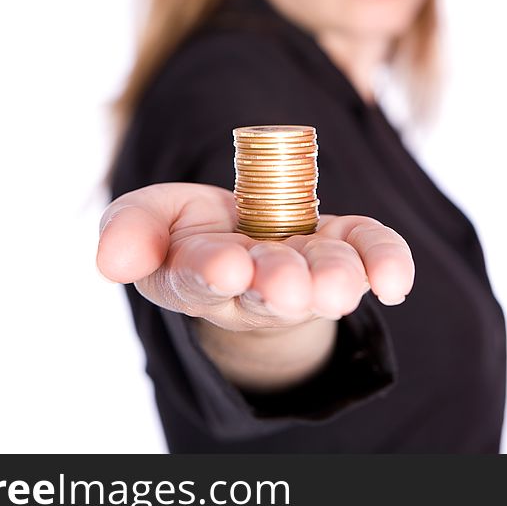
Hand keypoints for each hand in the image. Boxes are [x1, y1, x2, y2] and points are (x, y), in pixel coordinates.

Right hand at [96, 183, 413, 331]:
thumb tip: (111, 261)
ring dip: (332, 280)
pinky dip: (385, 263)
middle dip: (278, 284)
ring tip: (339, 286)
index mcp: (195, 273)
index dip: (211, 272)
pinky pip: (371, 256)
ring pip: (322, 280)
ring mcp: (305, 268)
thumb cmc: (190, 228)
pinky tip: (395, 281)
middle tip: (288, 287)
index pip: (198, 278)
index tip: (224, 267)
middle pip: (267, 289)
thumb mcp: (148, 216)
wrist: (244, 239)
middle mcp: (255, 283)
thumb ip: (131, 231)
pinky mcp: (345, 247)